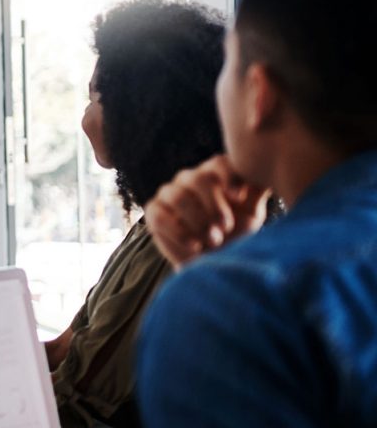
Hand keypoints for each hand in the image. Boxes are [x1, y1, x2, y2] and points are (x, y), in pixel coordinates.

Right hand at [145, 154, 270, 267]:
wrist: (214, 264)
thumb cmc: (237, 236)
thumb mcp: (253, 214)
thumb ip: (257, 190)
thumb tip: (274, 169)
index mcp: (215, 175)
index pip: (218, 164)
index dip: (229, 177)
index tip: (239, 197)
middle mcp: (190, 179)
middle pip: (197, 179)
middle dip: (213, 205)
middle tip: (226, 228)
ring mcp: (170, 194)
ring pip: (177, 197)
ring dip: (197, 221)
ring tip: (213, 241)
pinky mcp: (154, 212)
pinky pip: (159, 215)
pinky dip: (178, 232)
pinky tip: (194, 245)